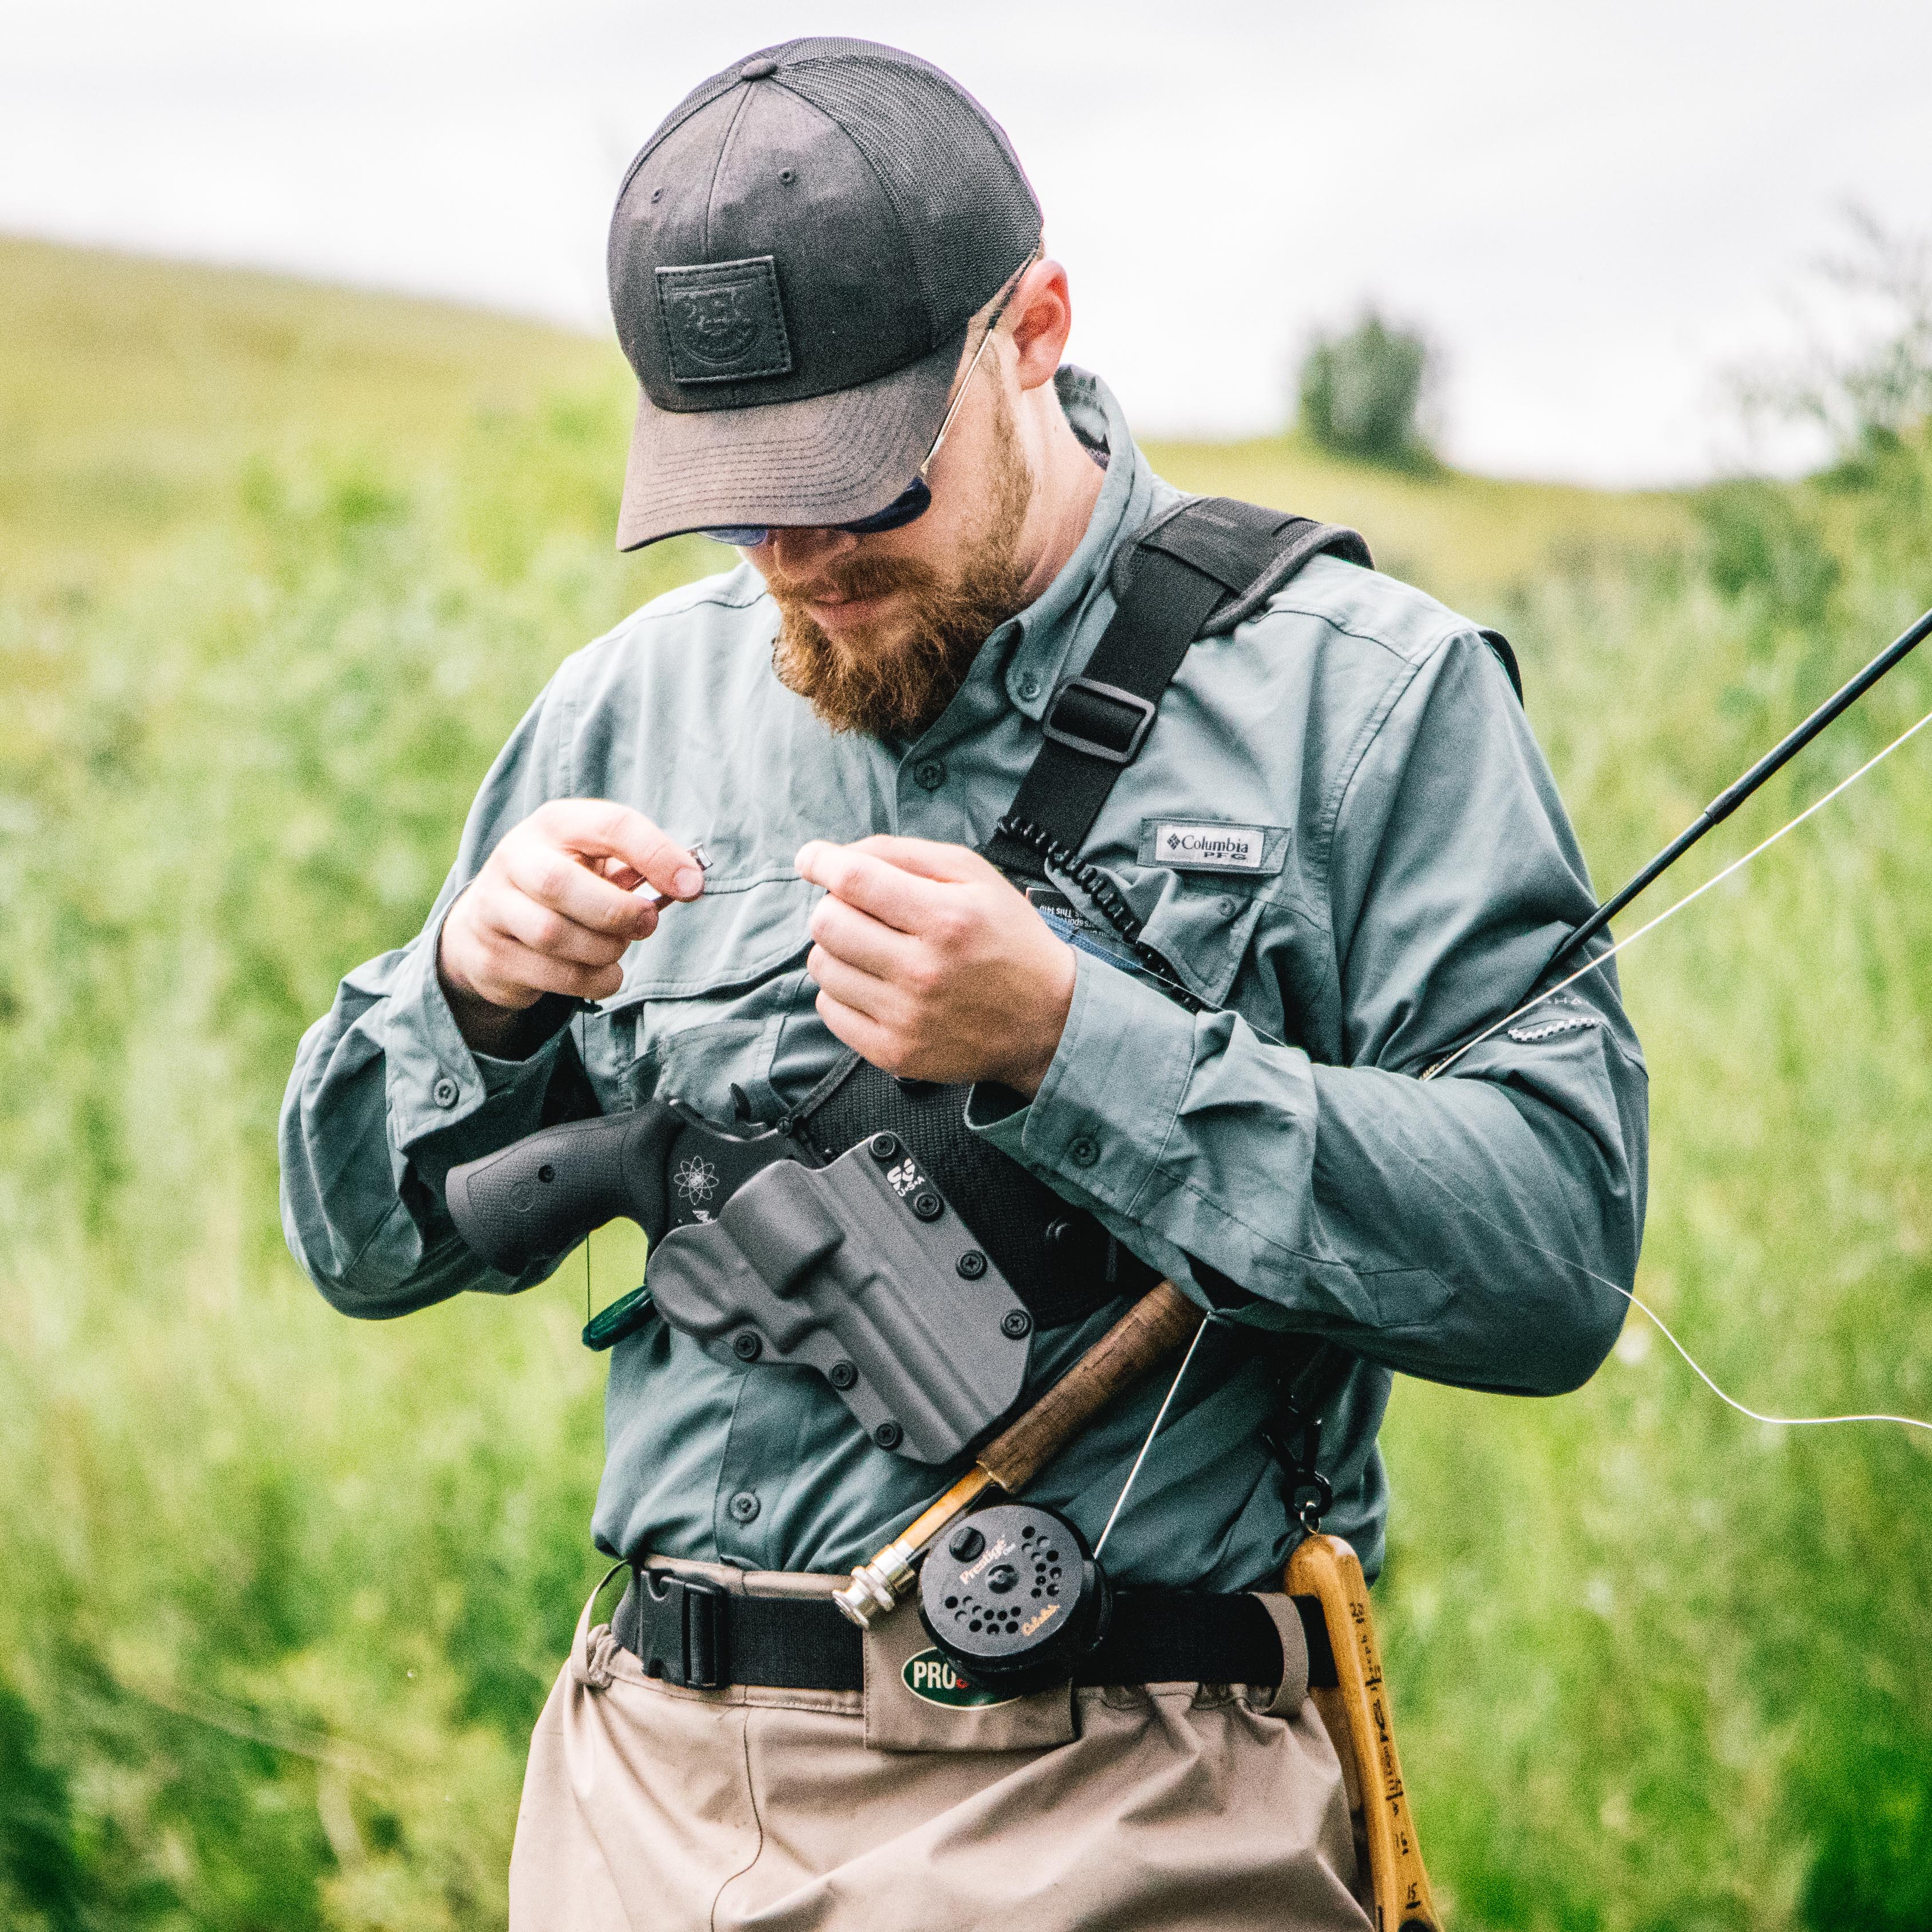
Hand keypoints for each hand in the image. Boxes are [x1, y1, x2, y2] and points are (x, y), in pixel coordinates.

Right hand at [438, 801, 702, 1052]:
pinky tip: (604, 974)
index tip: (692, 886)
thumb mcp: (598, 863)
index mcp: (555, 824)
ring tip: (617, 949)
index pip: (610, 825)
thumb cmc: (565, 888)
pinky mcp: (491, 955)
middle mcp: (515, 858)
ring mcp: (494, 907)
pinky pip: (551, 975)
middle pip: (560, 883)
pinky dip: (593, 981)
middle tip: (647, 924)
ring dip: (604, 950)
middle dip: (617, 911)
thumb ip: (641, 867)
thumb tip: (690, 882)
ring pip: (553, 935)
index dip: (656, 854)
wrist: (487, 926)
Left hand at [796, 836, 1075, 1095]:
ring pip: (822, 966)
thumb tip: (839, 854)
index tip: (811, 859)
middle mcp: (924, 971)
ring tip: (873, 949)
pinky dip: (841, 990)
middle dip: (834, 906)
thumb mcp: (975, 877)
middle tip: (858, 910)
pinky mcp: (894, 1053)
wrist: (1046, 1021)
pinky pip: (829, 1010)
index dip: (821, 861)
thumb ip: (906, 855)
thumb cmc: (1008, 940)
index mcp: (947, 918)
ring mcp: (906, 1017)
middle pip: (827, 924)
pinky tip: (874, 983)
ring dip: (837, 949)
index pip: (854, 880)